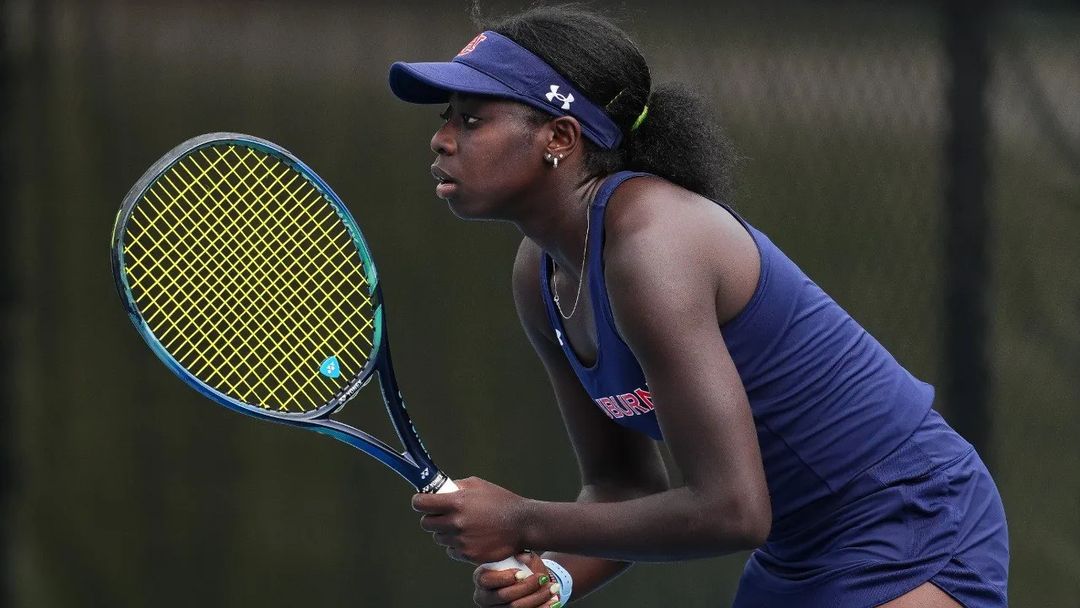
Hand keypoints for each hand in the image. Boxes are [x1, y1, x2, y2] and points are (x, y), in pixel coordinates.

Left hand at [411, 477, 528, 563]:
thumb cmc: (501, 501)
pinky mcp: (468, 555)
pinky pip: (451, 551)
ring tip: (462, 527)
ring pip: (439, 538)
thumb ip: (456, 487)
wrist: (522, 524)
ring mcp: (461, 541)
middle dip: (432, 518)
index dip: (419, 501)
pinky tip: (470, 538)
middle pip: (426, 524)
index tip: (421, 501)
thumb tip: (439, 490)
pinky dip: (457, 545)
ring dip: (445, 533)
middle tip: (442, 515)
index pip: (421, 503)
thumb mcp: (478, 485)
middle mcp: (456, 523)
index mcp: (456, 502)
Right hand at [473, 552, 563, 607]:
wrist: (531, 582)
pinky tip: (552, 601)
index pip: (485, 579)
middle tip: (542, 578)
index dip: (503, 578)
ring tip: (552, 588)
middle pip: (503, 596)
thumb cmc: (523, 567)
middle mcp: (484, 597)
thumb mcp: (523, 557)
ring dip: (537, 598)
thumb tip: (523, 555)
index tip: (522, 574)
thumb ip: (523, 555)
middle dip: (525, 587)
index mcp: (481, 578)